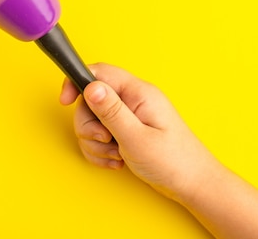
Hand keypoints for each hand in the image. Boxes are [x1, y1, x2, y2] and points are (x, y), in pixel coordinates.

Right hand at [59, 63, 220, 201]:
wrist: (192, 185)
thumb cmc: (173, 162)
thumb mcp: (136, 138)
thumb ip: (111, 111)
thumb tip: (90, 86)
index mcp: (138, 93)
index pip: (99, 73)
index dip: (77, 83)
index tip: (65, 100)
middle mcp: (132, 100)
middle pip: (90, 101)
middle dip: (89, 126)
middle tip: (106, 141)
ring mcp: (129, 116)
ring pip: (92, 121)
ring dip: (96, 143)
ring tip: (117, 155)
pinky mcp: (126, 131)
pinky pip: (99, 136)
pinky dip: (101, 151)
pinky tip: (117, 161)